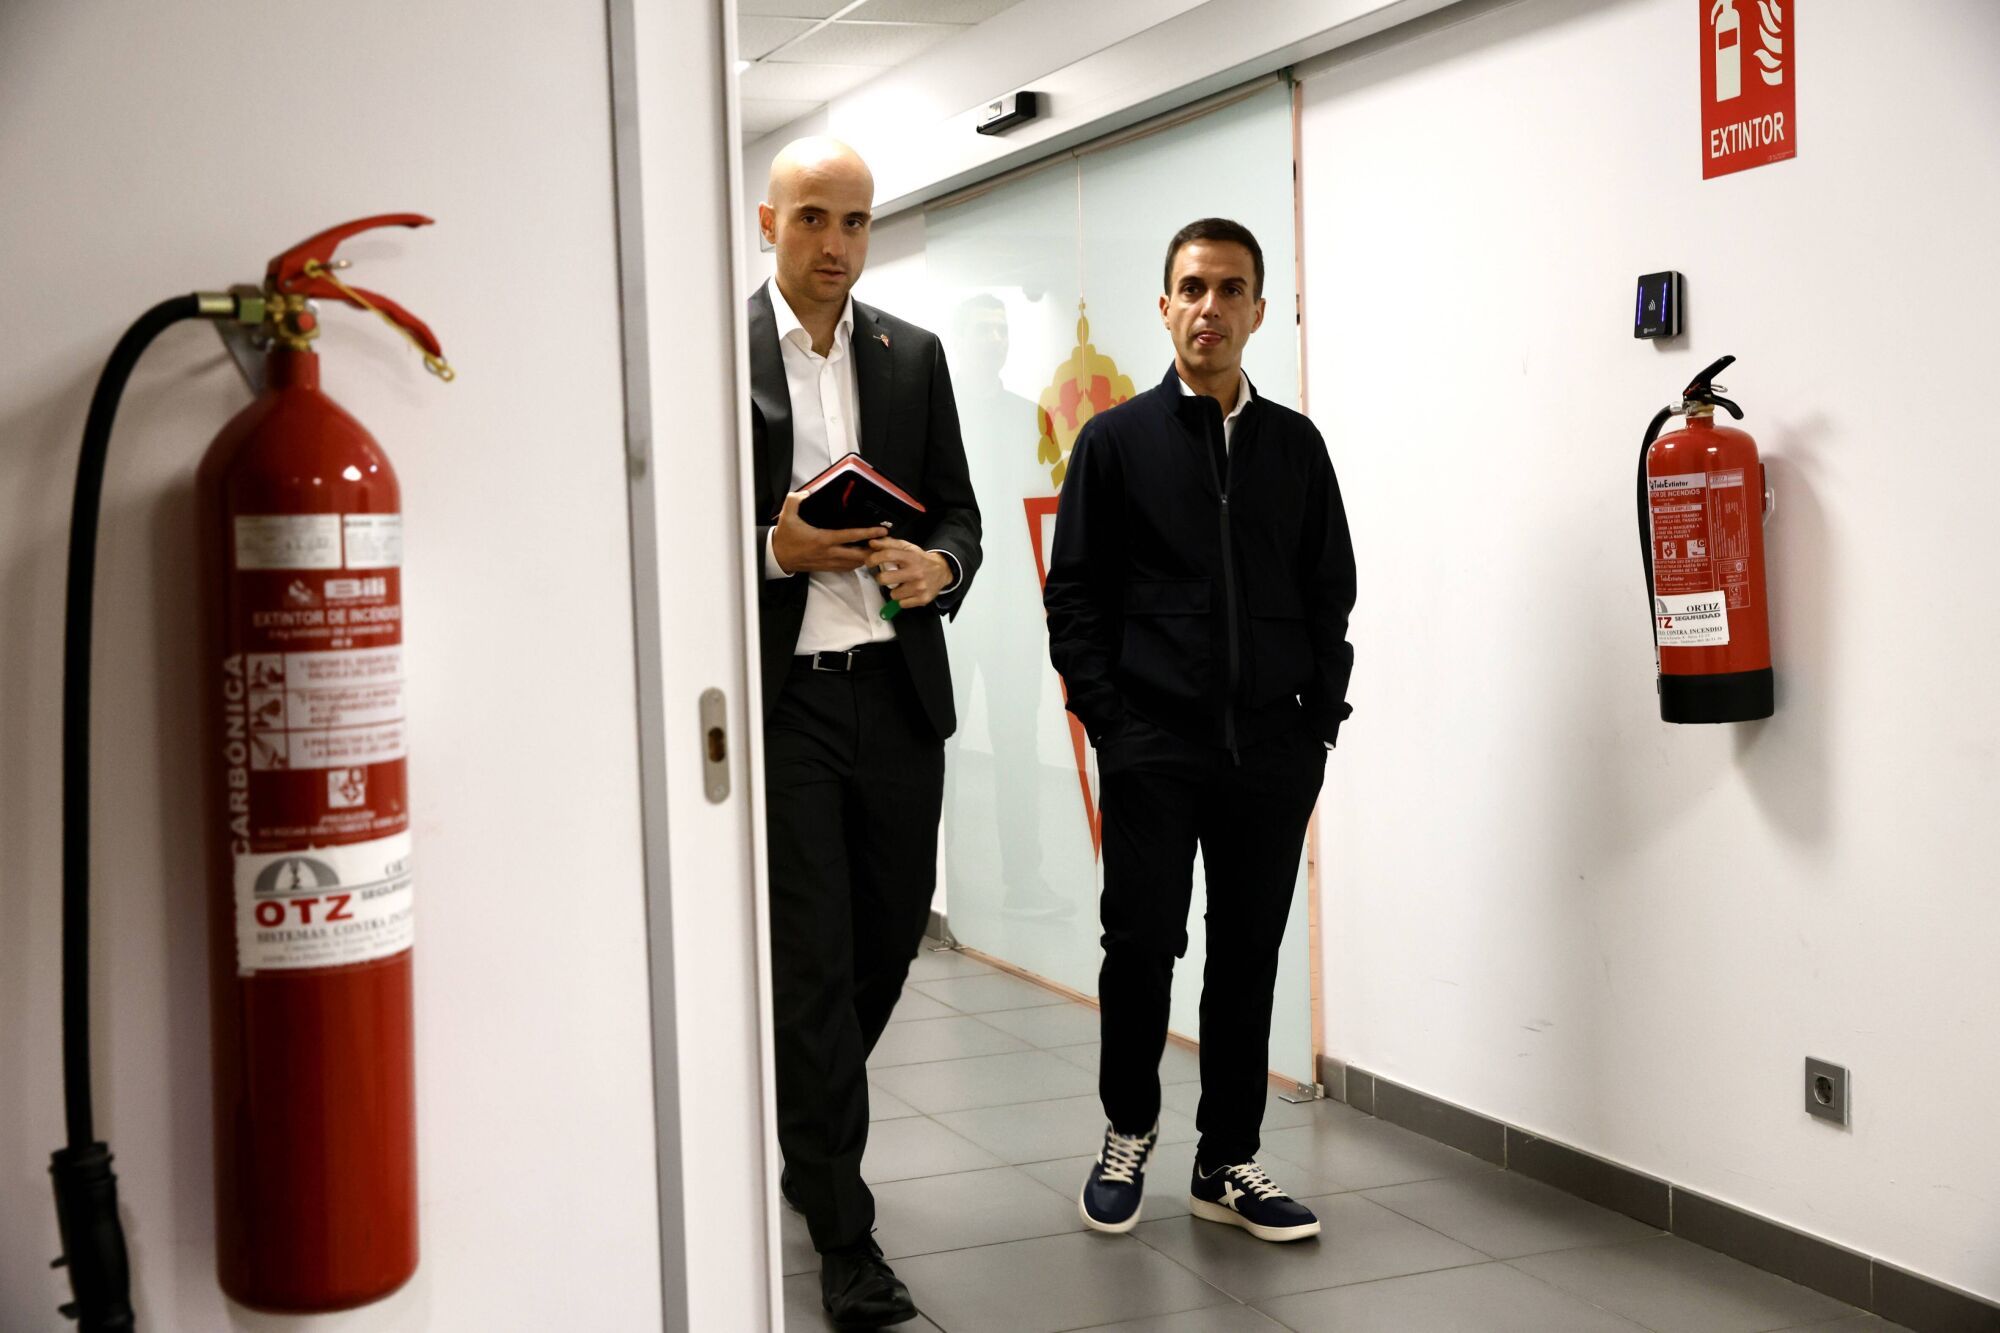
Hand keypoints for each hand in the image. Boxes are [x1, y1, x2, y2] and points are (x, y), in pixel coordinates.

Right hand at [771, 491, 887, 573]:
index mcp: (823, 539)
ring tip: (877, 550)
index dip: (868, 533)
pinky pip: (846, 568)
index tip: (881, 531)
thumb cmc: (784, 537)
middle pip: (858, 555)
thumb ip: (795, 500)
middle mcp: (829, 553)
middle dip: (874, 551)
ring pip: (854, 564)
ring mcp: (828, 562)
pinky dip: (856, 564)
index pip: (850, 537)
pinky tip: (861, 558)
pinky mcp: (826, 568)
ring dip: (866, 558)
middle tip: (886, 544)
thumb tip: (807, 492)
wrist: (777, 557)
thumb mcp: (786, 516)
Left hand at [865, 538, 952, 609]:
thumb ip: (888, 544)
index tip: (869, 562)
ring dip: (894, 591)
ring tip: (901, 585)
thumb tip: (871, 543)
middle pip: (884, 579)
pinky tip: (909, 592)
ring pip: (893, 594)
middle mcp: (916, 572)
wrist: (942, 571)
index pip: (887, 555)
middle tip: (885, 577)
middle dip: (881, 578)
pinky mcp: (923, 599)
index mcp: (911, 557)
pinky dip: (903, 599)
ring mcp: (919, 587)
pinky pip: (902, 604)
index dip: (873, 559)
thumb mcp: (907, 548)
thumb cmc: (919, 559)